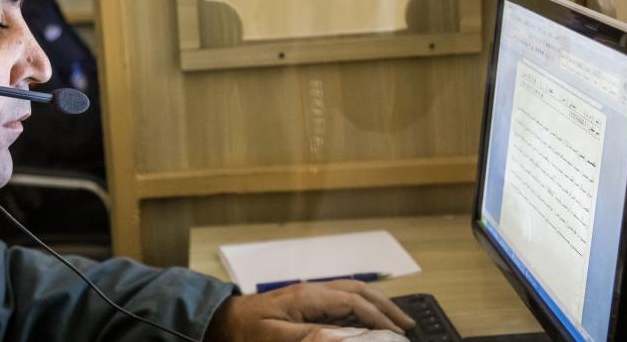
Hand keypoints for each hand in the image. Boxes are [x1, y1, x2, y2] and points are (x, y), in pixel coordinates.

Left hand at [204, 280, 415, 341]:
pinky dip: (360, 306)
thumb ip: (310, 338)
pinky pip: (341, 299)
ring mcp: (309, 294)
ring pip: (352, 292)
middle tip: (408, 325)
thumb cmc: (243, 332)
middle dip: (386, 306)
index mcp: (308, 296)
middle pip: (359, 291)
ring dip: (376, 304)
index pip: (355, 303)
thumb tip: (344, 337)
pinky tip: (366, 317)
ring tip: (394, 320)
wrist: (218, 322)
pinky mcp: (304, 301)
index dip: (379, 319)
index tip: (397, 335)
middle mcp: (312, 290)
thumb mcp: (275, 339)